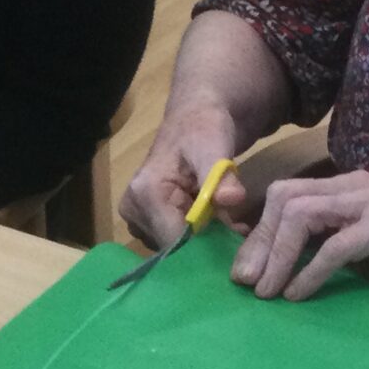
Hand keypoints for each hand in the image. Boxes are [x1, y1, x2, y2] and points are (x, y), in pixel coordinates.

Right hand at [121, 111, 251, 251]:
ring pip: (175, 249)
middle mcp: (133, 211)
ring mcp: (137, 219)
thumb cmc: (204, 129)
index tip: (234, 241)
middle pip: (173, 249)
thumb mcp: (215, 147)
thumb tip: (230, 199)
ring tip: (225, 221)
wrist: (196, 119)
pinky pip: (173, 243)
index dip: (205, 247)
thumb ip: (220, 176)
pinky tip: (213, 221)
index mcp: (145, 195)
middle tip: (235, 229)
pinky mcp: (146, 223)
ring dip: (203, 242)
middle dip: (206, 244)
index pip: (173, 242)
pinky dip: (196, 238)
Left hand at [230, 170, 368, 304]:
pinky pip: (332, 248)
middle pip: (286, 198)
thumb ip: (302, 245)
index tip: (242, 271)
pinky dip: (308, 273)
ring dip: (279, 258)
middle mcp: (356, 184)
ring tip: (268, 293)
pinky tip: (297, 295)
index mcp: (342, 185)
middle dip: (261, 243)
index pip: (284, 194)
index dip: (257, 231)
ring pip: (302, 216)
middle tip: (248, 284)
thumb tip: (248, 263)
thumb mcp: (335, 252)